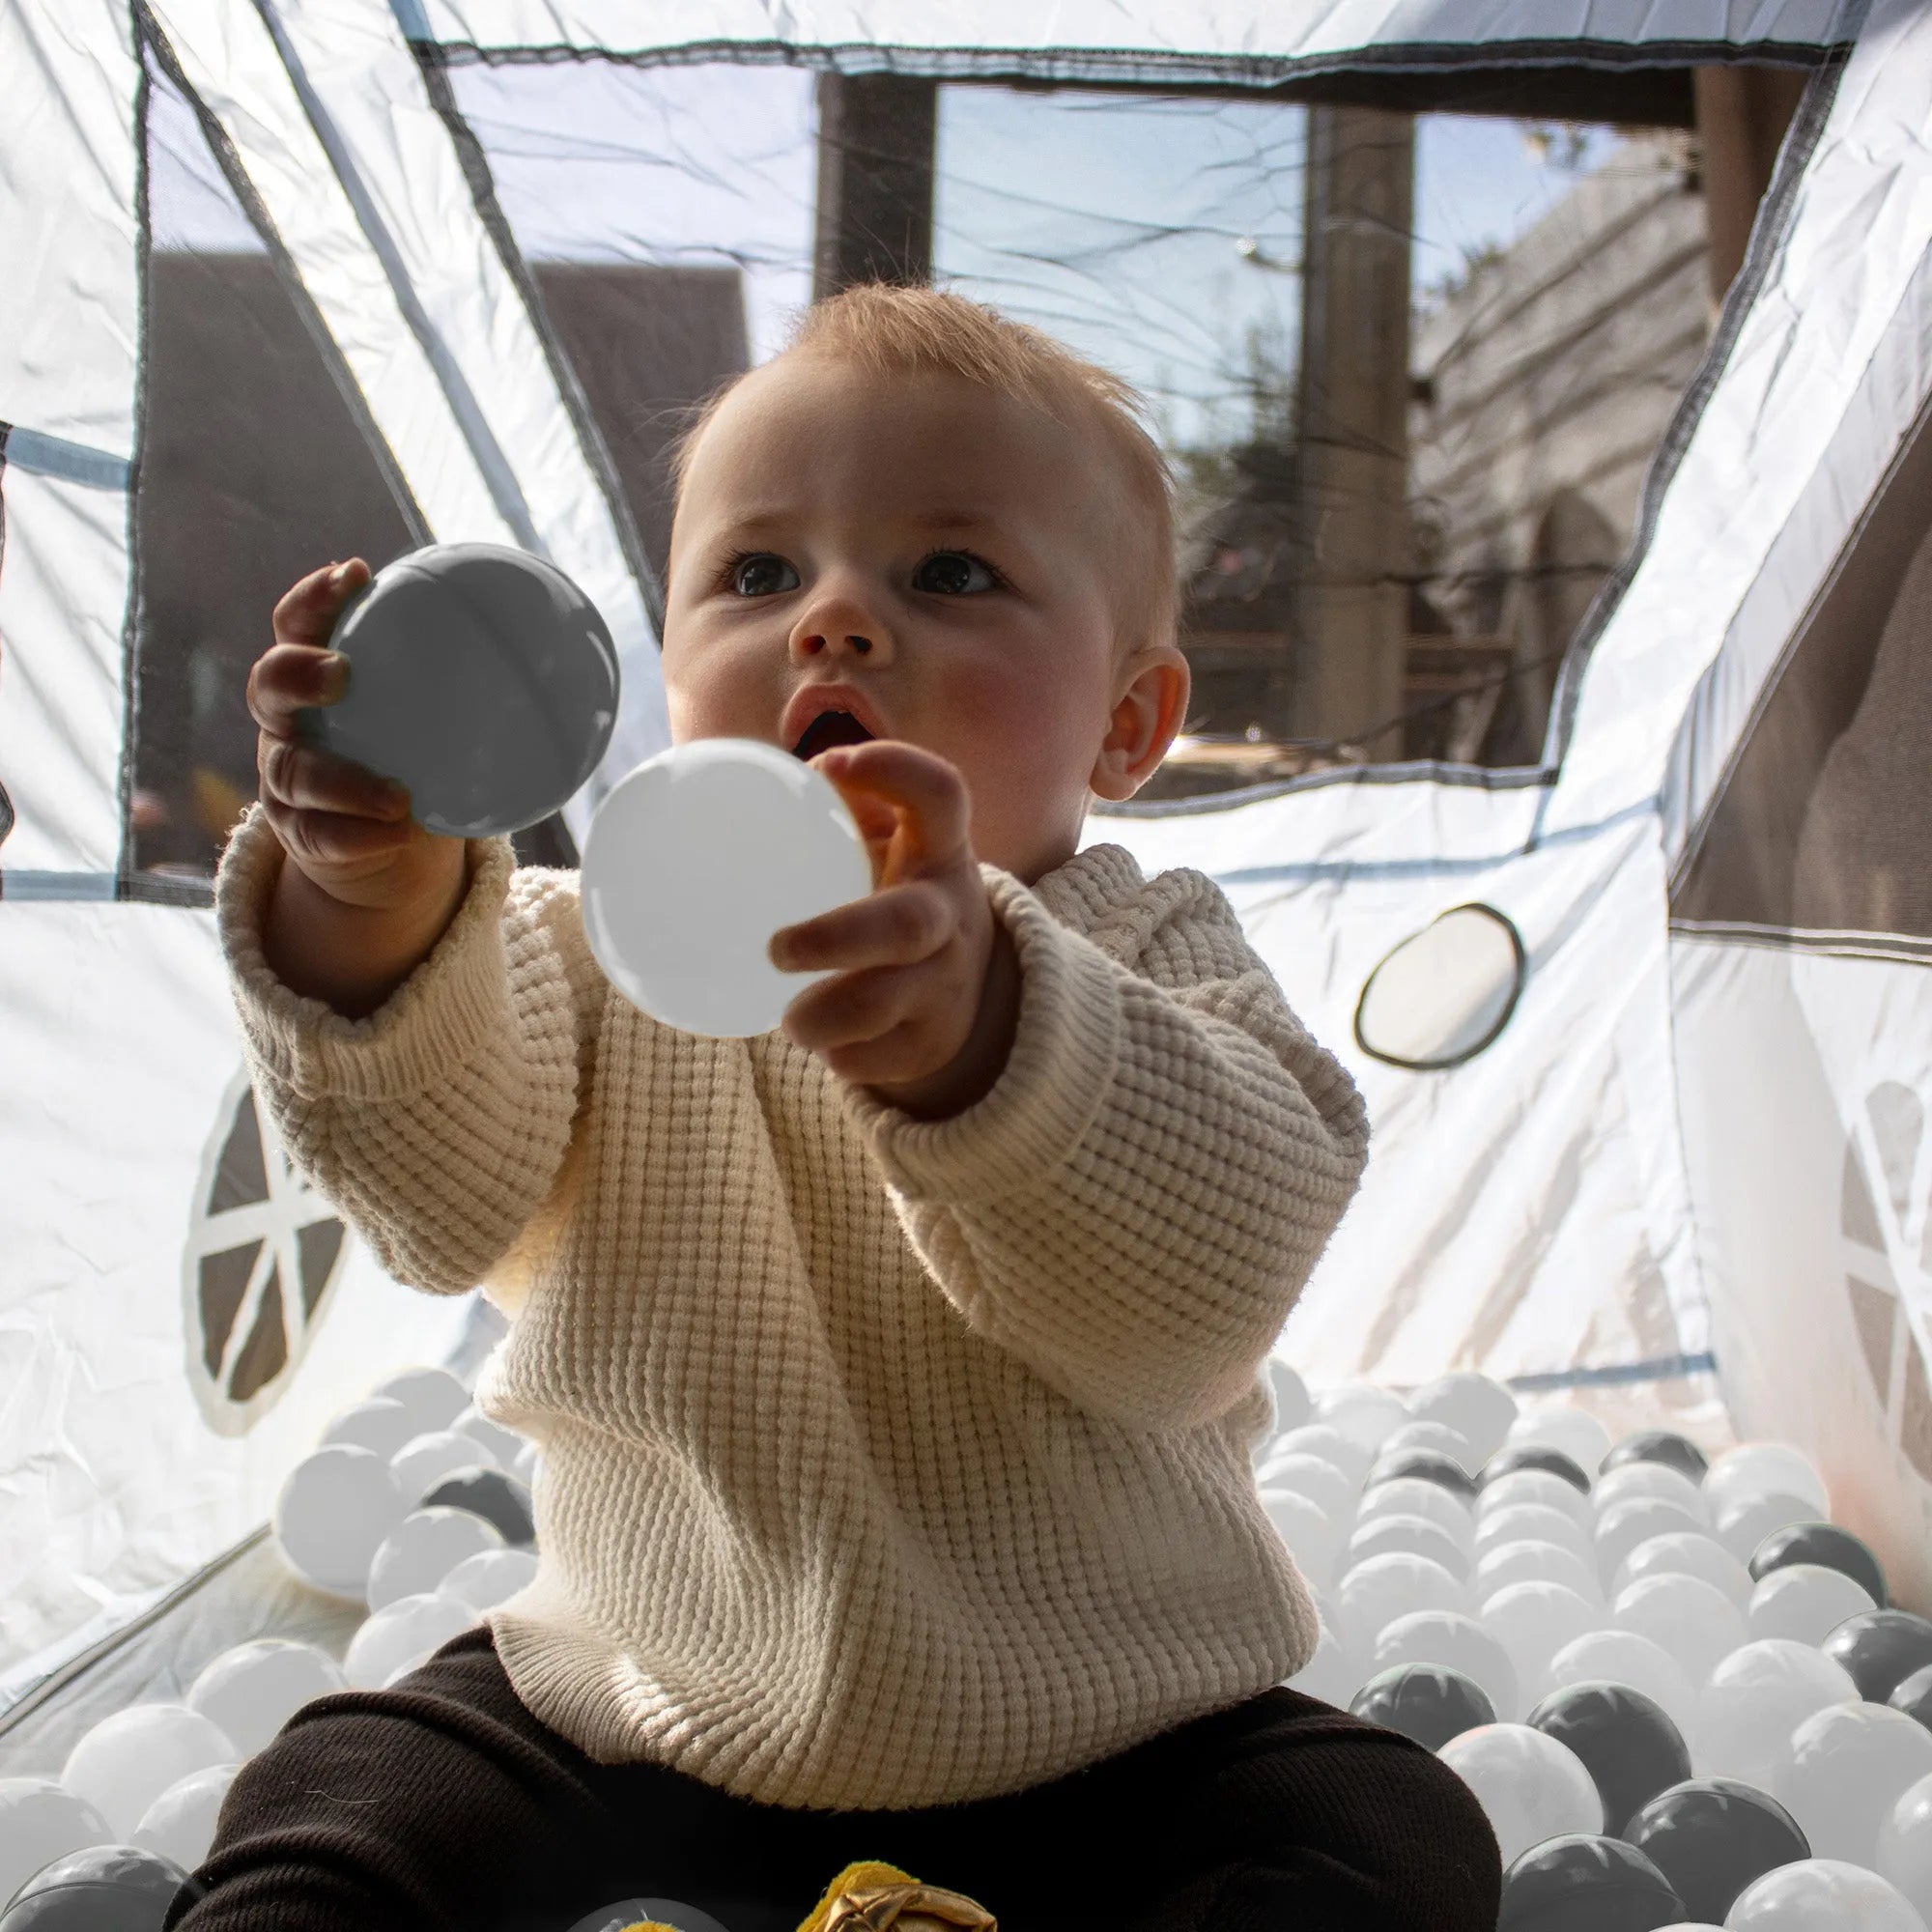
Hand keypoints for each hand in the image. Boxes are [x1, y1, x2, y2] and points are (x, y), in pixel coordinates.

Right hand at [248, 559, 465, 914]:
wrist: (390, 845)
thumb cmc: (422, 762)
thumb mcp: (449, 719)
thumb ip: (487, 680)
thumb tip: (573, 639)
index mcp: (317, 677)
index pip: (300, 624)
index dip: (316, 596)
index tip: (356, 573)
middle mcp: (289, 722)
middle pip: (268, 685)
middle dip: (297, 673)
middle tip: (343, 674)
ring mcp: (285, 779)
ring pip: (293, 772)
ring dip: (341, 781)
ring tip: (396, 796)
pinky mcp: (296, 834)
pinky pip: (320, 835)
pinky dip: (357, 836)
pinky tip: (396, 836)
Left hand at [769, 740, 1015, 1109]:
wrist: (961, 996)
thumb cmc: (889, 902)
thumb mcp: (880, 855)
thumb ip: (826, 823)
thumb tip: (708, 782)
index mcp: (937, 853)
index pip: (941, 796)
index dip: (895, 771)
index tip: (829, 767)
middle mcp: (949, 915)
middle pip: (907, 925)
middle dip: (837, 938)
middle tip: (777, 949)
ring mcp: (944, 983)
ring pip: (886, 1003)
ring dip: (826, 1015)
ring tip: (791, 1022)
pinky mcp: (930, 1042)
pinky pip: (880, 1057)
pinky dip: (846, 1056)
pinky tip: (830, 1046)